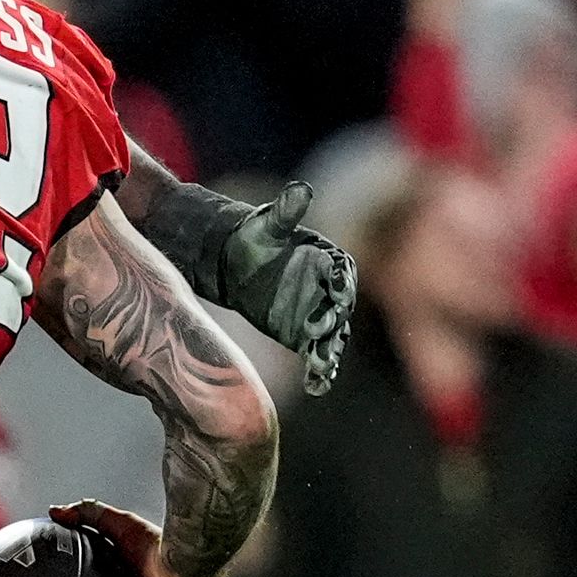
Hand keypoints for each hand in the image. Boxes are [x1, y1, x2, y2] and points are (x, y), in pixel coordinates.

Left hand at [219, 182, 355, 396]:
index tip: (337, 295)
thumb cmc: (255, 236)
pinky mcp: (302, 335)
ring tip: (322, 371)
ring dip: (330, 355)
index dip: (342, 285)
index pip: (344, 274)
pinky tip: (316, 387)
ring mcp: (318, 313)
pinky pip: (316, 354)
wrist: (233, 261)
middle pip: (340, 310)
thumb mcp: (269, 223)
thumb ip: (287, 211)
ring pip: (331, 337)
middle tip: (325, 338)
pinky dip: (318, 370)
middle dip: (335, 326)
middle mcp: (329, 289)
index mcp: (329, 260)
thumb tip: (301, 189)